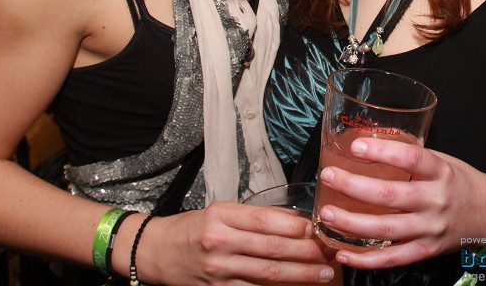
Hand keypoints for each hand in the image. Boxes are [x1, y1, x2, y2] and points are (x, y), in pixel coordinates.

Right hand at [134, 201, 337, 284]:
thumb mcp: (220, 212)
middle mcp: (219, 243)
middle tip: (331, 251)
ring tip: (324, 273)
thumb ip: (254, 217)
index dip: (296, 225)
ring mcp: (218, 271)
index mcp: (221, 216)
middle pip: (271, 248)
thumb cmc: (191, 228)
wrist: (154, 251)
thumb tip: (295, 220)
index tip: (319, 227)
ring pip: (267, 273)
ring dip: (299, 274)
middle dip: (306, 251)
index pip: (266, 220)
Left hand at [315, 137, 485, 269]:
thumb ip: (411, 158)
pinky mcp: (425, 250)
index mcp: (440, 172)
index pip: (412, 158)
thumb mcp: (442, 161)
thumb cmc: (459, 182)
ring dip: (351, 223)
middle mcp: (435, 201)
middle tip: (328, 177)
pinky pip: (392, 259)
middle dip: (353, 186)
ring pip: (385, 230)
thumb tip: (370, 144)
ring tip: (327, 214)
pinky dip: (365, 259)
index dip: (383, 152)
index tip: (357, 146)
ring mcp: (430, 229)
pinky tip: (343, 252)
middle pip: (390, 196)